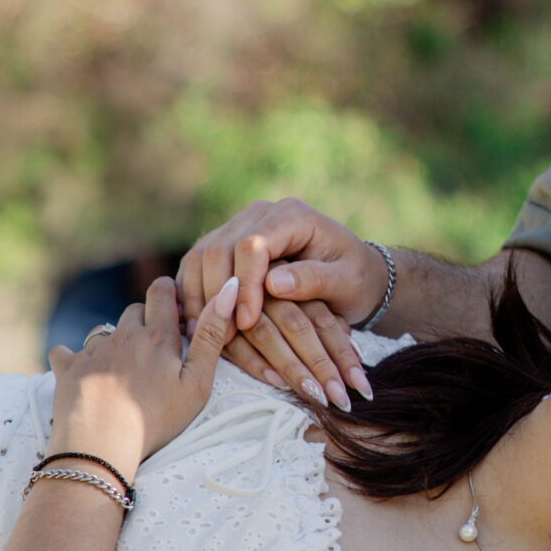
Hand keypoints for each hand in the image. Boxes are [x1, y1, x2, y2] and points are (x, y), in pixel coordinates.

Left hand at [48, 277, 239, 477]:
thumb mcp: (197, 383)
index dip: (168, 291)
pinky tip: (83, 373)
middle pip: (133, 310)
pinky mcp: (68, 368)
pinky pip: (66, 351)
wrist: (101, 448)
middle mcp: (123, 335)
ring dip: (113, 341)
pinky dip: (75, 359)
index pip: (162, 291)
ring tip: (121, 369)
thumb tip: (230, 289)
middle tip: (153, 347)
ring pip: (104, 331)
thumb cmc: (156, 420)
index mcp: (158, 335)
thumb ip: (212, 336)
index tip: (172, 304)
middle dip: (143, 320)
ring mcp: (93, 350)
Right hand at [177, 200, 382, 405]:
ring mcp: (239, 227)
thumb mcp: (346, 282)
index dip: (246, 285)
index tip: (248, 322)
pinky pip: (197, 267)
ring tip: (210, 335)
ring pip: (200, 257)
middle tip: (224, 336)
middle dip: (218, 295)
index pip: (253, 245)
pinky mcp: (226, 246)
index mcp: (292, 216)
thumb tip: (273, 283)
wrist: (353, 274)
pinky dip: (195, 296)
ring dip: (200, 297)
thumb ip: (315, 279)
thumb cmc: (355, 279)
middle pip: (219, 249)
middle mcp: (260, 214)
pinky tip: (201, 326)